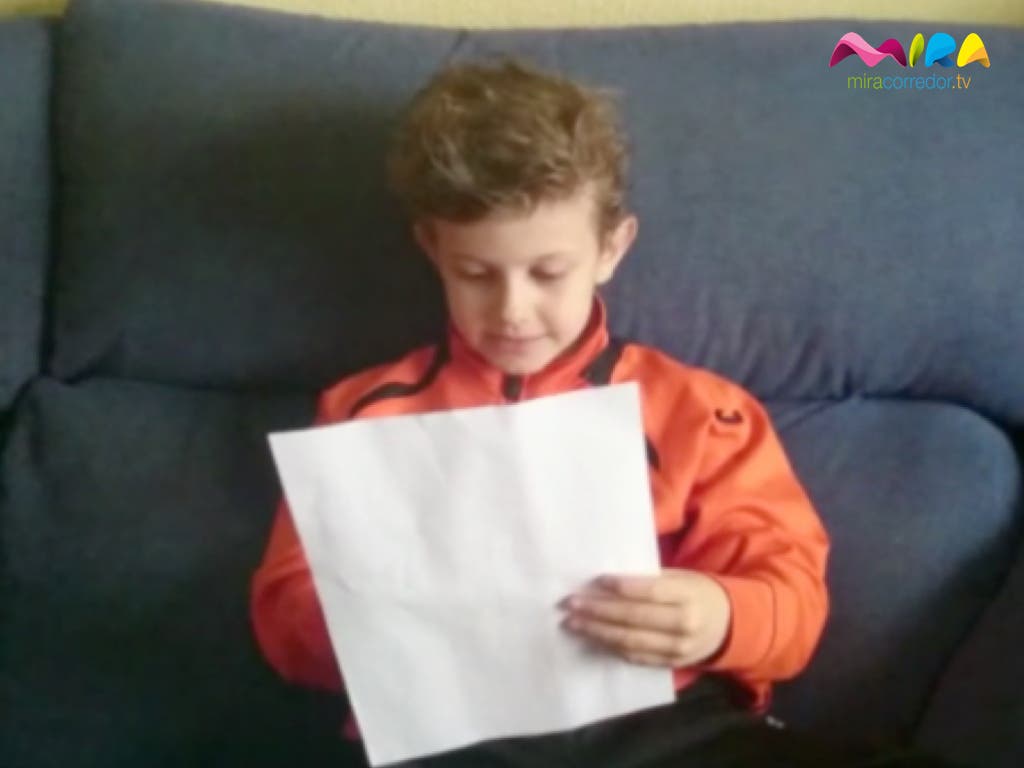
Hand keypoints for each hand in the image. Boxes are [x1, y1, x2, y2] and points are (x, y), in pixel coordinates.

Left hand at [559, 568, 731, 667]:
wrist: (727, 625)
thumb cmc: (696, 592)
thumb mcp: (681, 577)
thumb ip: (650, 579)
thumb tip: (606, 580)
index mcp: (687, 595)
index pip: (649, 591)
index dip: (620, 587)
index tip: (594, 580)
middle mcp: (683, 624)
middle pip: (633, 618)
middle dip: (598, 611)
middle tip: (570, 604)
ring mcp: (677, 649)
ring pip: (630, 641)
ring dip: (597, 632)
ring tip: (572, 622)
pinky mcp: (669, 664)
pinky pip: (635, 657)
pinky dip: (611, 647)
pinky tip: (592, 638)